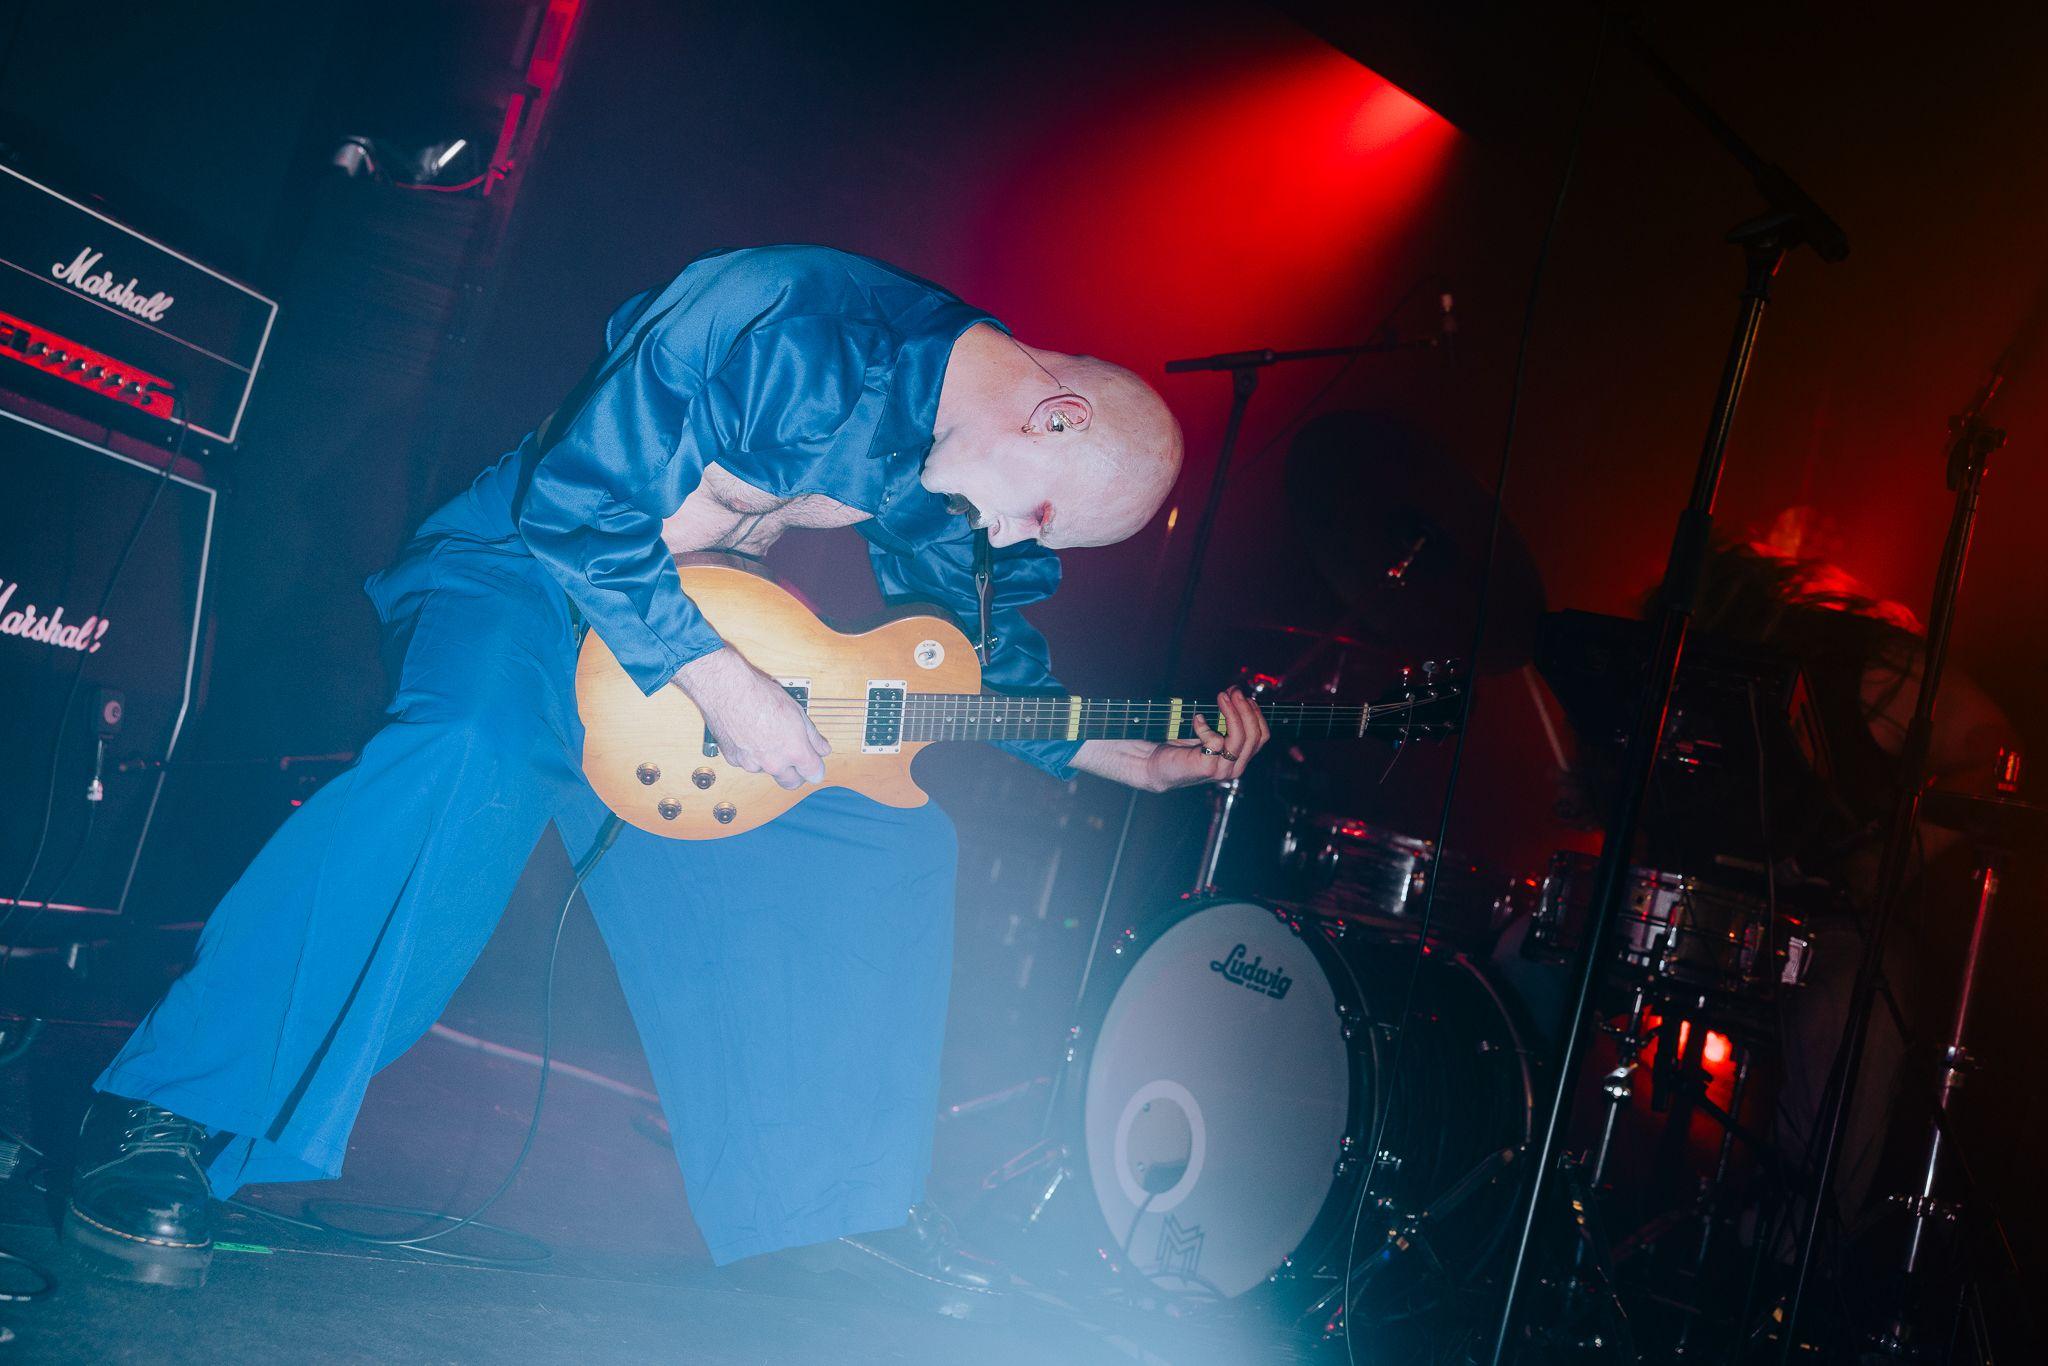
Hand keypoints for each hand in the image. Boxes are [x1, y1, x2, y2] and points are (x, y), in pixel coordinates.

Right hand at [671, 647, 829, 789]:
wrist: (727, 690)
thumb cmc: (761, 695)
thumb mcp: (796, 711)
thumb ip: (812, 736)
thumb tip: (822, 748)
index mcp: (794, 751)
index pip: (814, 774)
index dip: (816, 769)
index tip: (814, 764)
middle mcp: (774, 763)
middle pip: (791, 783)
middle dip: (796, 774)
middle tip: (795, 758)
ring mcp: (752, 764)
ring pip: (768, 771)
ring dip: (771, 761)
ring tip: (767, 735)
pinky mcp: (734, 760)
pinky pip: (748, 763)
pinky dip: (751, 754)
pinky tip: (750, 735)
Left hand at [1142, 687, 1270, 791]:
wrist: (1158, 767)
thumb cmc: (1183, 747)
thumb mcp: (1212, 732)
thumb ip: (1226, 721)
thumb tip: (1235, 694)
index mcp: (1240, 758)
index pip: (1262, 735)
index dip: (1256, 712)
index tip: (1243, 695)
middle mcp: (1236, 767)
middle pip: (1255, 735)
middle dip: (1246, 708)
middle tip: (1233, 691)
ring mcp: (1222, 770)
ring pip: (1240, 738)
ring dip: (1232, 712)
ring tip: (1221, 696)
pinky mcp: (1207, 767)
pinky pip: (1215, 741)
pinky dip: (1205, 726)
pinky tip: (1197, 719)